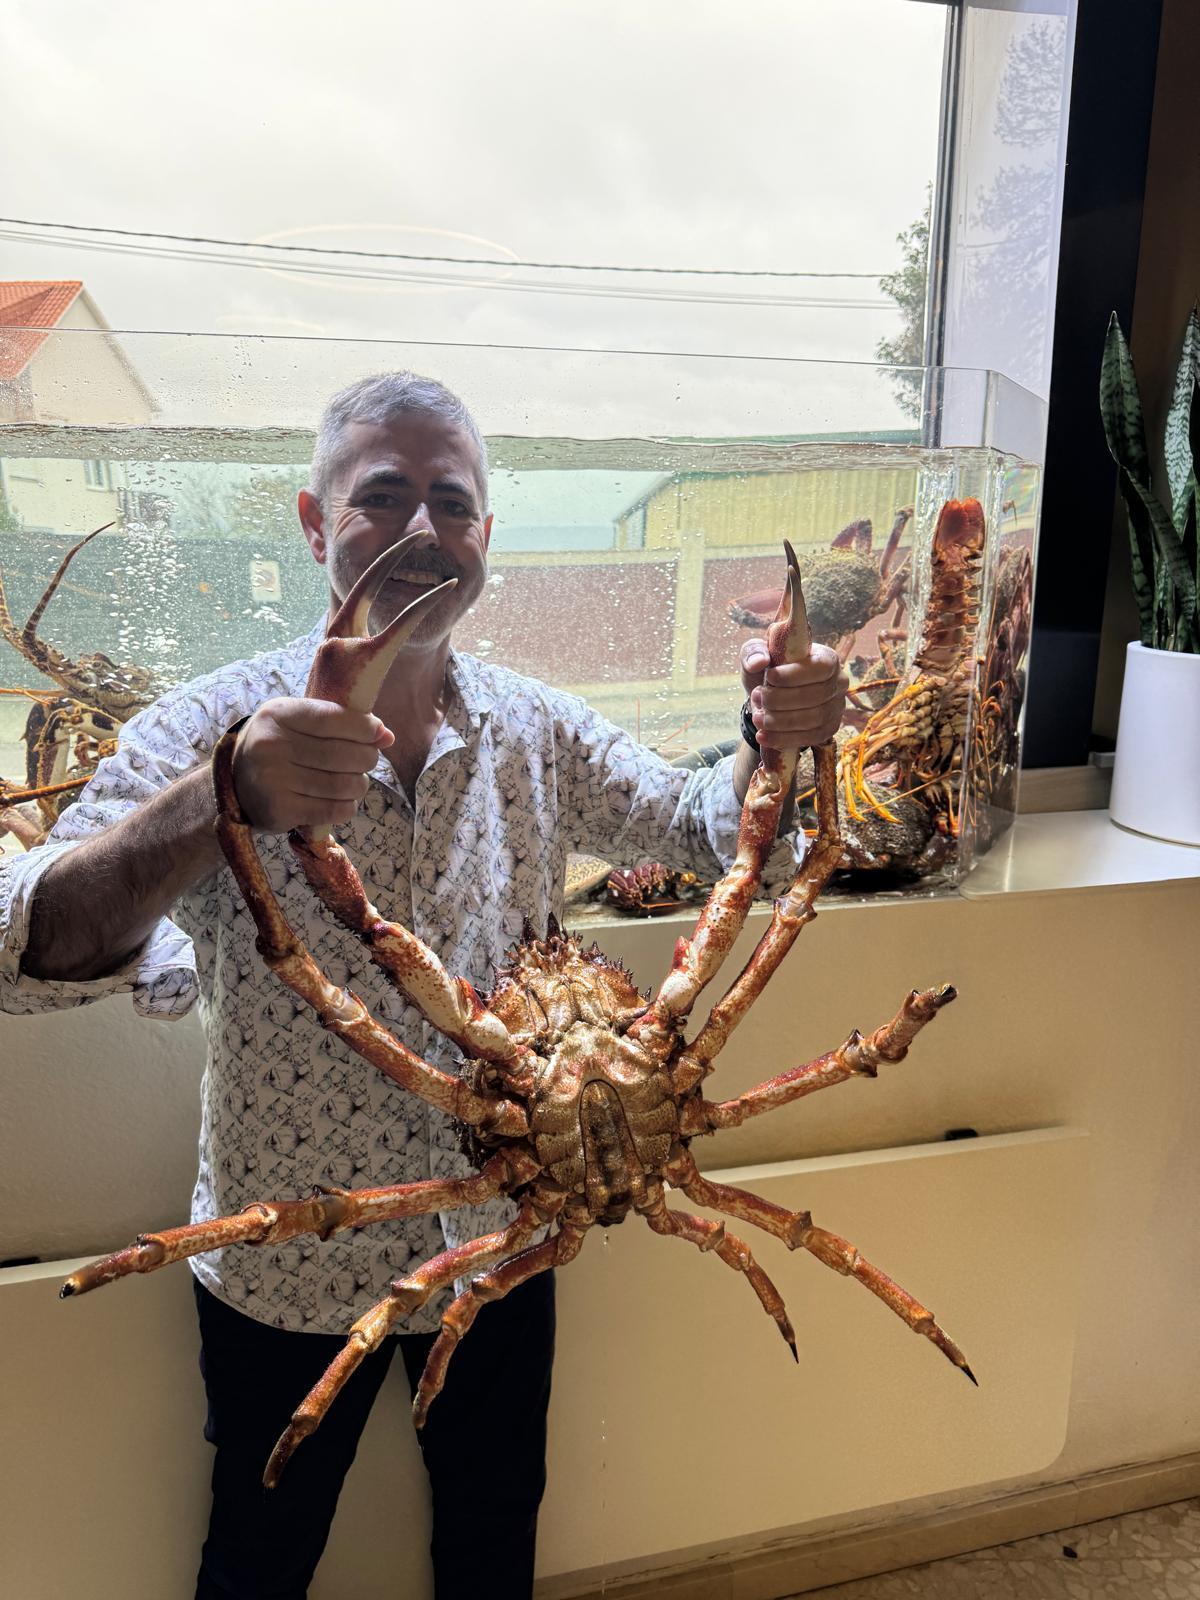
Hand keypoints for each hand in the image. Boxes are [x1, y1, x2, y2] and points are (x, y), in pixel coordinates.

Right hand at [231, 697, 394, 831]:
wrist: (234, 785)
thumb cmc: (277, 748)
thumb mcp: (297, 723)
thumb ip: (338, 722)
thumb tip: (387, 735)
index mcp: (277, 715)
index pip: (332, 718)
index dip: (364, 728)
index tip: (380, 734)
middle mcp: (271, 746)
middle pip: (342, 754)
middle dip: (367, 758)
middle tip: (368, 761)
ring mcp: (273, 780)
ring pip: (342, 784)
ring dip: (360, 785)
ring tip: (356, 782)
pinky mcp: (279, 810)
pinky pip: (333, 810)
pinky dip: (348, 806)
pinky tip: (344, 801)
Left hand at [739, 639, 847, 751]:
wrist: (770, 697)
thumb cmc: (769, 670)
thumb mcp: (757, 653)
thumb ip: (754, 651)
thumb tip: (759, 662)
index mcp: (827, 657)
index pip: (821, 666)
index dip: (796, 674)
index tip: (769, 676)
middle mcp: (838, 682)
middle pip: (816, 695)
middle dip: (782, 699)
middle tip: (757, 697)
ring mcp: (836, 708)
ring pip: (814, 719)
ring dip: (781, 721)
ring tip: (757, 718)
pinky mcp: (829, 729)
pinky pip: (810, 738)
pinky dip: (784, 739)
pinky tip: (763, 737)